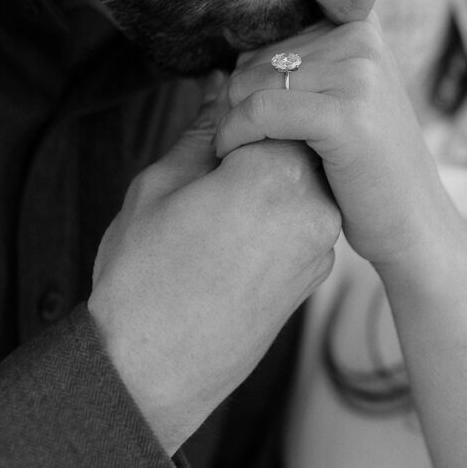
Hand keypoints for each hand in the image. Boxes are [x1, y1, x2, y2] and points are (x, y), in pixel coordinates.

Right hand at [88, 75, 340, 454]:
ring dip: (273, 180)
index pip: (278, 107)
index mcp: (275, 172)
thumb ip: (202, 134)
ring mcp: (320, 245)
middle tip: (217, 162)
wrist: (153, 370)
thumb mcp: (160, 185)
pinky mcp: (316, 276)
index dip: (244, 108)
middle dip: (264, 142)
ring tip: (222, 206)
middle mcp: (313, 206)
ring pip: (305, 184)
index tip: (217, 123)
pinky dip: (279, 216)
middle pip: (300, 143)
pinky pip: (305, 222)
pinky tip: (236, 236)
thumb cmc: (146, 276)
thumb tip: (221, 96)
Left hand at [216, 15, 443, 271]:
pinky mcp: (345, 115)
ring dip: (229, 118)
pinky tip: (231, 154)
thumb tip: (231, 39)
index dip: (244, 71)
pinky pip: (260, 111)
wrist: (413, 219)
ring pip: (250, 82)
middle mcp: (361, 38)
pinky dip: (234, 133)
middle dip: (234, 100)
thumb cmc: (368, 162)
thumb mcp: (348, 93)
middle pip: (254, 56)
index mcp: (359, 24)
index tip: (242, 110)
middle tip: (237, 138)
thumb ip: (306, 59)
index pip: (268, 31)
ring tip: (239, 148)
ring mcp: (358, 75)